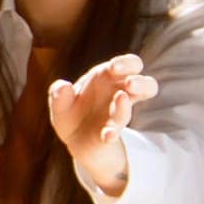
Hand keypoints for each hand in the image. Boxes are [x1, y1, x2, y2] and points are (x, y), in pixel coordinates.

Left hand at [48, 53, 157, 194]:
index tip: (114, 67)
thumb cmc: (72, 112)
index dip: (126, 63)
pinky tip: (106, 134)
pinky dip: (111, 132)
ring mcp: (119, 114)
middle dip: (140, 82)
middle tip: (130, 84)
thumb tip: (63, 85)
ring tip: (121, 99)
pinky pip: (115, 132)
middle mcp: (121, 93)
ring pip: (137, 111)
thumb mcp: (60, 103)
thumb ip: (58, 94)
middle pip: (145, 83)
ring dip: (128, 105)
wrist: (75, 140)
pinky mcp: (112, 133)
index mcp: (107, 78)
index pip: (127, 65)